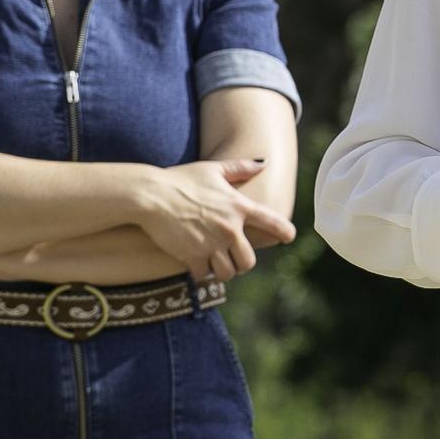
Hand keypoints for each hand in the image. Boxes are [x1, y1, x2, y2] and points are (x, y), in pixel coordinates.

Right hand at [137, 159, 296, 281]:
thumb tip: (263, 163)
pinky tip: (196, 266)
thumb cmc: (180, 179)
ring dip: (223, 271)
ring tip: (216, 265)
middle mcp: (230, 229)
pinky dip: (201, 273)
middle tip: (234, 260)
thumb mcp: (213, 169)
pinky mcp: (192, 256)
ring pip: (228, 272)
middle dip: (242, 263)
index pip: (273, 223)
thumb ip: (240, 167)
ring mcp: (212, 244)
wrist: (151, 196)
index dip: (285, 232)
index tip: (289, 238)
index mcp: (239, 207)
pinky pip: (204, 275)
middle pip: (249, 261)